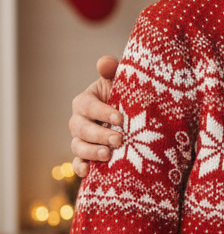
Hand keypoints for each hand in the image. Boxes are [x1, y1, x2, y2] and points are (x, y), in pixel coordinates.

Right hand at [69, 55, 121, 175]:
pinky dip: (80, 168)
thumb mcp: (122, 81)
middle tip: (118, 139)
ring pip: (78, 147)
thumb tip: (104, 62)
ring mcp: (81, 139)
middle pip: (81, 129)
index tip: (121, 118)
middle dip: (99, 134)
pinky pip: (78, 163)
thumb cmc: (126, 96)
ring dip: (91, 152)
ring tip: (108, 155)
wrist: (134, 118)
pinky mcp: (86, 155)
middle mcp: (79, 121)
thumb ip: (112, 70)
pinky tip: (89, 172)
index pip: (88, 106)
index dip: (102, 112)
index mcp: (85, 101)